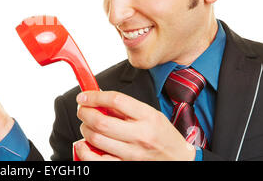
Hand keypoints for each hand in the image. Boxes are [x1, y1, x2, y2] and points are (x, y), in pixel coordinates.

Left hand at [74, 90, 195, 160]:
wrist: (179, 160)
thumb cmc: (163, 136)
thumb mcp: (150, 114)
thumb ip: (125, 107)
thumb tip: (98, 99)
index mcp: (147, 116)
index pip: (116, 100)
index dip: (94, 96)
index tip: (84, 96)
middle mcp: (140, 135)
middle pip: (101, 122)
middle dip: (84, 113)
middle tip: (82, 110)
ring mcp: (132, 154)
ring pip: (96, 139)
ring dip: (84, 129)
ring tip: (86, 125)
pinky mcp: (126, 166)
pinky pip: (97, 160)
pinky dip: (85, 151)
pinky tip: (84, 145)